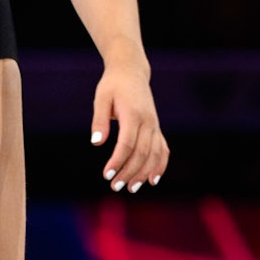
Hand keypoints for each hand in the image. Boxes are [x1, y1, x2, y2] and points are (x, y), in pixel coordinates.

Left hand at [91, 61, 168, 195]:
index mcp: (133, 114)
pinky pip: (162, 149)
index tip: (106, 175)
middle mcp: (148, 121)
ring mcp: (155, 125)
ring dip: (144, 173)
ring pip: (154, 154)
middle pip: (142, 152)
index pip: (127, 144)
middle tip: (115, 186)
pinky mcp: (156, 128)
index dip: (118, 161)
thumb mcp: (101, 98)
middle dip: (129, 172)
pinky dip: (159, 165)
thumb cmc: (113, 85)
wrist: (131, 72)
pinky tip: (152, 180)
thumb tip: (96, 144)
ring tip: (131, 188)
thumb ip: (99, 120)